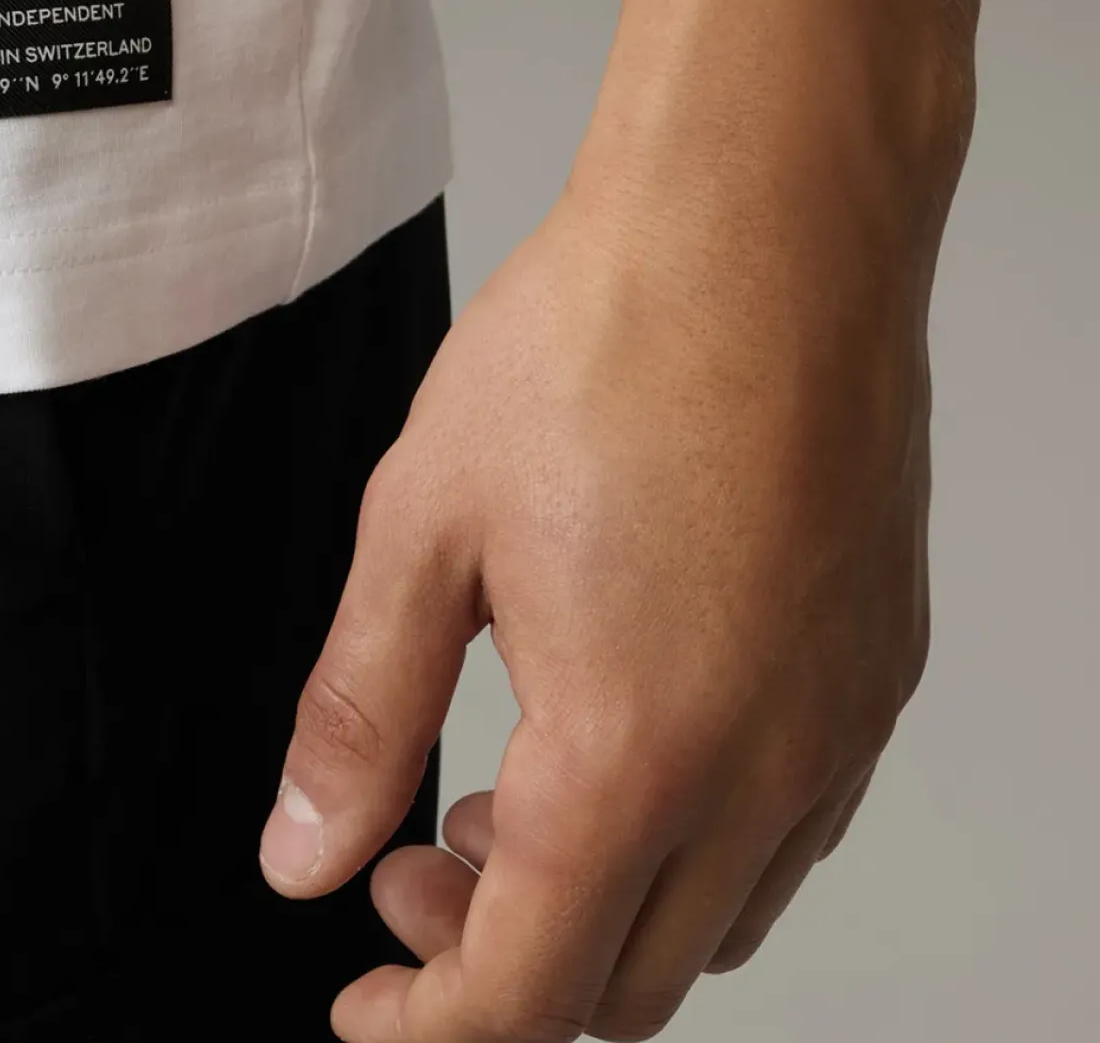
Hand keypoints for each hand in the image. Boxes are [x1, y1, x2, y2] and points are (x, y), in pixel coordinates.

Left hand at [258, 98, 938, 1039]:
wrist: (764, 220)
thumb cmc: (605, 339)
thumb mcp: (423, 524)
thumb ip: (359, 712)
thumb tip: (305, 852)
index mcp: (630, 754)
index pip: (524, 1002)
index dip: (424, 1034)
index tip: (363, 1004)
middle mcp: (759, 770)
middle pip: (628, 988)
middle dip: (501, 966)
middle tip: (412, 860)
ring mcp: (836, 725)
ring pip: (720, 922)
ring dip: (604, 910)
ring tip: (510, 789)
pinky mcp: (878, 668)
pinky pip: (792, 829)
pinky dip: (698, 839)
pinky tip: (628, 728)